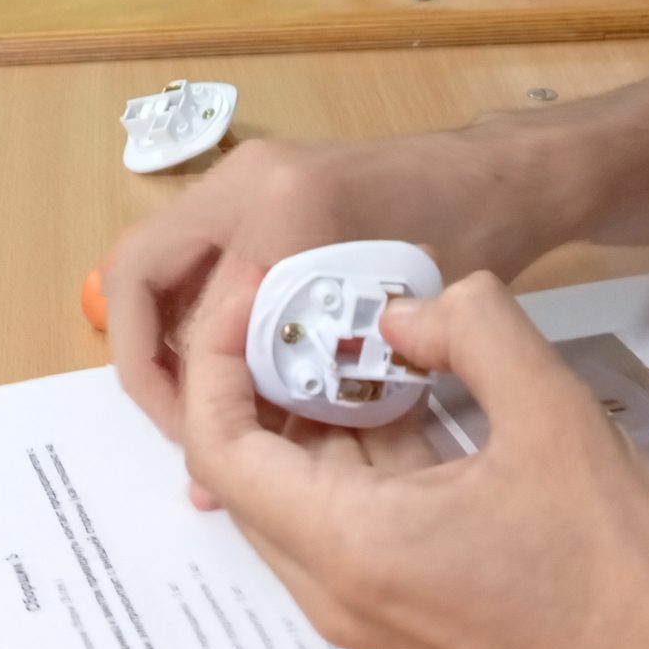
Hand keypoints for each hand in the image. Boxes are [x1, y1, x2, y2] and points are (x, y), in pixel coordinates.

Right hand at [105, 121, 568, 439]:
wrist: (512, 177)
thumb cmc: (476, 248)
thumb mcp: (390, 333)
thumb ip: (303, 393)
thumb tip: (220, 475)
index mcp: (283, 208)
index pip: (191, 314)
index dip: (179, 388)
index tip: (204, 442)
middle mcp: (248, 179)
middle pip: (136, 270)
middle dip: (145, 357)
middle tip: (183, 425)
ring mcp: (249, 173)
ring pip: (163, 265)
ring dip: (169, 337)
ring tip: (209, 407)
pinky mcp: (262, 184)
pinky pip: (200, 256)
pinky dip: (203, 315)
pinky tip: (242, 370)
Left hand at [180, 264, 648, 648]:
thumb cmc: (626, 572)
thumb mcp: (553, 412)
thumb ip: (472, 329)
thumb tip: (408, 308)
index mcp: (349, 548)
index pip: (222, 446)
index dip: (221, 357)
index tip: (261, 291)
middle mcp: (340, 589)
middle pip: (254, 466)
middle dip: (271, 372)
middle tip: (313, 296)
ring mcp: (376, 605)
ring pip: (308, 488)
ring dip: (325, 408)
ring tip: (368, 326)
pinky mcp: (416, 604)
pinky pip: (358, 514)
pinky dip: (370, 447)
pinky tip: (419, 385)